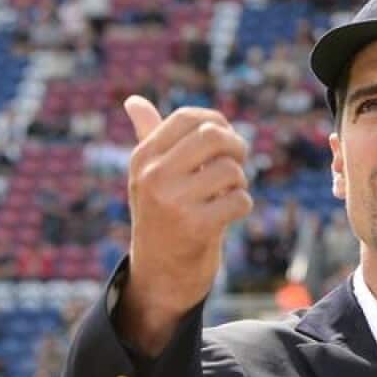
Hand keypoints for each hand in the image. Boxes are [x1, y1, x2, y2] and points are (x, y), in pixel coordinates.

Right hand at [116, 95, 252, 354]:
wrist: (158, 276)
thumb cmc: (159, 218)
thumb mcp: (148, 177)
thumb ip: (148, 137)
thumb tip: (134, 101)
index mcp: (143, 159)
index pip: (188, 118)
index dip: (217, 122)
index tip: (224, 140)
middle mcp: (153, 177)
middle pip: (213, 136)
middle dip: (236, 147)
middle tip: (237, 162)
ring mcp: (173, 202)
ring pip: (230, 170)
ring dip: (239, 182)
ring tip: (227, 195)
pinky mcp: (196, 228)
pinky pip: (239, 200)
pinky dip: (242, 206)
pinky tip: (228, 216)